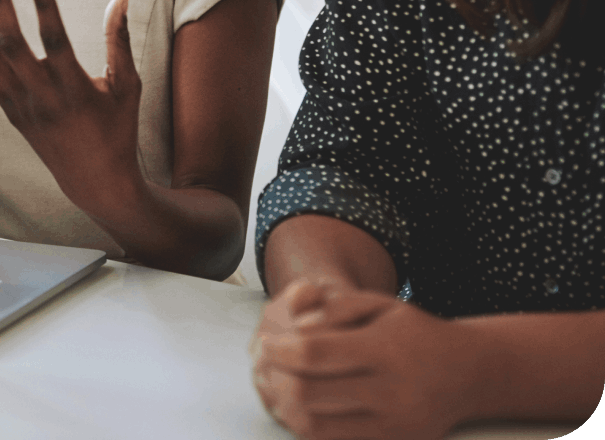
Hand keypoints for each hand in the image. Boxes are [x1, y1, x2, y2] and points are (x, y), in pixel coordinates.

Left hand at [0, 0, 141, 208]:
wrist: (94, 182)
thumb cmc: (117, 129)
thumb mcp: (127, 86)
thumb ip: (120, 40)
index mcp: (75, 89)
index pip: (55, 39)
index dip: (44, 4)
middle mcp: (42, 97)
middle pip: (10, 42)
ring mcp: (21, 105)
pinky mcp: (10, 111)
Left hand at [252, 280, 471, 438]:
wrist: (468, 373)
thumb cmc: (414, 332)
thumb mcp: (380, 304)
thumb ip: (336, 307)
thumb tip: (297, 325)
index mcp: (382, 350)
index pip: (315, 353)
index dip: (281, 350)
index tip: (265, 343)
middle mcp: (389, 392)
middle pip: (310, 394)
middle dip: (276, 380)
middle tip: (262, 367)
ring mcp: (393, 426)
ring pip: (317, 427)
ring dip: (286, 409)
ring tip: (275, 388)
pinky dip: (308, 428)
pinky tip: (299, 410)